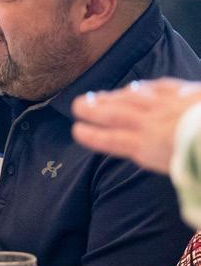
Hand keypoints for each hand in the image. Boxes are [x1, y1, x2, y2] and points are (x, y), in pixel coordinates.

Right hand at [72, 78, 200, 173]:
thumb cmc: (200, 156)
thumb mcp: (189, 172)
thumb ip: (179, 172)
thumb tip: (177, 178)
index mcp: (149, 146)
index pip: (115, 140)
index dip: (95, 136)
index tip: (77, 130)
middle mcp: (153, 124)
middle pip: (118, 115)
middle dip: (95, 109)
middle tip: (77, 104)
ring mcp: (168, 106)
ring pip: (134, 99)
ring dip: (113, 96)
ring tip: (98, 94)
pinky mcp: (186, 93)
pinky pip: (161, 88)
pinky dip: (144, 88)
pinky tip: (136, 87)